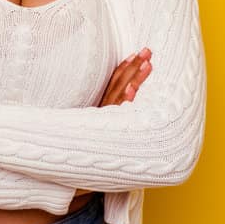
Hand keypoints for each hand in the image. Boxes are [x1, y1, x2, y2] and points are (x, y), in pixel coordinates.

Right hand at [74, 48, 152, 196]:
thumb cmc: (91, 150)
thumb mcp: (98, 129)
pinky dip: (122, 102)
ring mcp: (104, 120)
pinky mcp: (107, 132)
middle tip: (148, 50)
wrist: (76, 173)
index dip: (124, 68)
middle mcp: (101, 110)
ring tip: (148, 64)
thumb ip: (107, 116)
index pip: (113, 82)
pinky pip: (116, 115)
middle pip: (119, 83)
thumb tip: (122, 103)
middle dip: (134, 66)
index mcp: (100, 107)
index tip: (135, 54)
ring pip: (121, 95)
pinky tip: (130, 92)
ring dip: (134, 78)